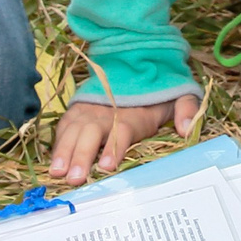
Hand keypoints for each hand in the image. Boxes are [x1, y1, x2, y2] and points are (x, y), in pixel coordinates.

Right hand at [47, 95, 199, 184]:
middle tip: (75, 178)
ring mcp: (91, 109)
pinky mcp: (79, 109)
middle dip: (82, 155)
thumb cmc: (159, 91)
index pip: (122, 129)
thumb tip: (187, 129)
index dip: (114, 147)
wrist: (138, 61)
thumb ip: (187, 109)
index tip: (106, 166)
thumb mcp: (181, 94)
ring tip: (57, 172)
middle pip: (92, 132)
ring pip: (75, 129)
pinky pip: (65, 126)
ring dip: (64, 151)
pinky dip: (57, 142)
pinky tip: (53, 162)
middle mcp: (109, 110)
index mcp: (135, 112)